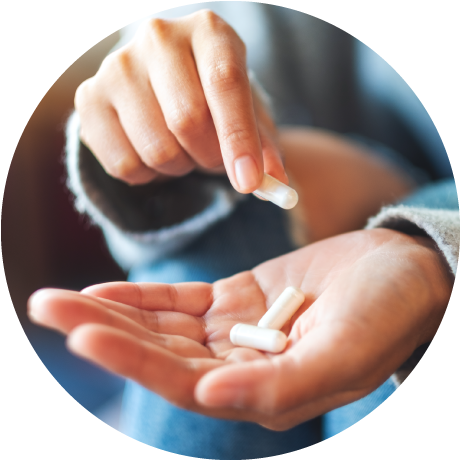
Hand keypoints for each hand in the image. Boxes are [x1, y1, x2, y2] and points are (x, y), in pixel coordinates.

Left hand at [28, 229, 451, 429]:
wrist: (401, 272)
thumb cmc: (387, 312)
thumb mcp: (345, 352)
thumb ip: (283, 386)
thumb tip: (211, 398)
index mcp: (262, 391)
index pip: (181, 382)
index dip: (130, 360)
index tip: (81, 335)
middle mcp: (239, 366)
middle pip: (157, 353)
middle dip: (100, 333)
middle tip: (46, 308)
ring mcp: (234, 331)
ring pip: (160, 326)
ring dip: (110, 313)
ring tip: (58, 299)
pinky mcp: (237, 299)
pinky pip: (180, 302)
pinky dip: (142, 297)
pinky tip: (102, 292)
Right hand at [75, 9, 286, 191]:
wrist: (165, 85)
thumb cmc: (215, 100)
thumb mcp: (250, 116)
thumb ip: (265, 148)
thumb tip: (275, 184)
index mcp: (209, 31)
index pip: (225, 84)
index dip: (239, 138)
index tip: (250, 182)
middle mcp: (159, 37)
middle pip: (187, 120)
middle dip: (210, 157)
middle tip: (215, 161)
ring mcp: (117, 66)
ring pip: (155, 149)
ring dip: (179, 167)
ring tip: (183, 150)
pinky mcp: (88, 99)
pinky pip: (123, 164)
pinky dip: (148, 175)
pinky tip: (153, 153)